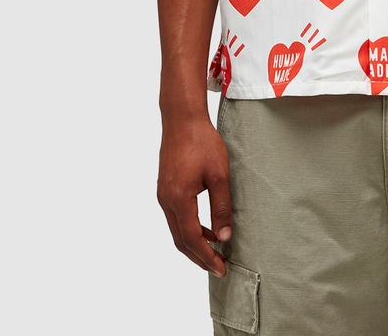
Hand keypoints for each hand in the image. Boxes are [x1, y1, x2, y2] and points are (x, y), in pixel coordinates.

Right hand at [157, 116, 232, 275]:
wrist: (182, 118)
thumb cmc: (202, 142)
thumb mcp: (219, 174)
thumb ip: (221, 207)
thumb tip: (225, 236)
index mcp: (178, 199)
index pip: (192, 239)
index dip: (206, 257)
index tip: (221, 268)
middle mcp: (166, 200)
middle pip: (180, 240)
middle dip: (199, 257)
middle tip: (217, 268)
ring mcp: (163, 194)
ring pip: (176, 230)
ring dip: (194, 243)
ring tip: (214, 251)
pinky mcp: (165, 187)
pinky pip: (175, 217)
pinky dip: (189, 228)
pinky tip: (205, 228)